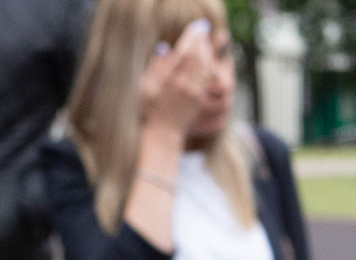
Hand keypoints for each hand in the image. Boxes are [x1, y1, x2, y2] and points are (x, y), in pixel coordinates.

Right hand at [137, 19, 217, 144]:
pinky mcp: (199, 100)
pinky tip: (208, 62)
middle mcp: (186, 86)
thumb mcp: (146, 87)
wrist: (163, 134)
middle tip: (202, 32)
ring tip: (206, 44)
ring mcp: (194, 94)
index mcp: (171, 80)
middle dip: (202, 44)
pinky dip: (209, 68)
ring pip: (206, 69)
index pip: (186, 54)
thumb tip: (164, 48)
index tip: (195, 29)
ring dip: (208, 54)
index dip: (192, 39)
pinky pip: (207, 80)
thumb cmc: (150, 111)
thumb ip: (156, 67)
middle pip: (199, 59)